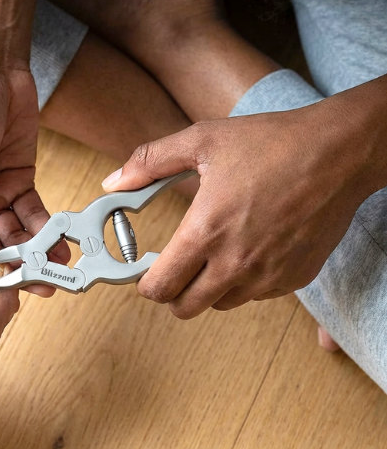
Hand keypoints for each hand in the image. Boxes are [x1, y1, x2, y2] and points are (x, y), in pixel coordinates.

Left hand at [102, 98, 372, 317]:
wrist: (337, 152)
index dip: (145, 283)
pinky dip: (244, 281)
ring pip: (221, 304)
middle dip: (172, 291)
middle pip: (186, 307)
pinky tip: (248, 247)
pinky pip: (257, 295)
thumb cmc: (270, 143)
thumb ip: (149, 163)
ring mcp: (269, 276)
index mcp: (206, 232)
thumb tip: (112, 183)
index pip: (160, 287)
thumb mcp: (200, 140)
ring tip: (214, 251)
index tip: (144, 270)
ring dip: (209, 287)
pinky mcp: (295, 278)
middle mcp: (236, 263)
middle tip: (174, 265)